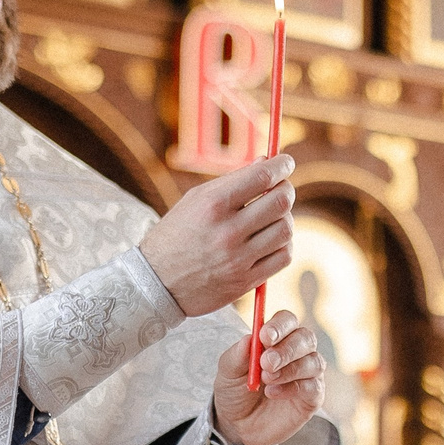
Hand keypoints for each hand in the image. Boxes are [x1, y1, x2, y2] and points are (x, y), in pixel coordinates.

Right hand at [138, 155, 294, 316]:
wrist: (157, 282)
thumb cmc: (178, 233)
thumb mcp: (196, 200)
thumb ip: (233, 181)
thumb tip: (268, 162)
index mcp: (213, 204)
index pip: (262, 177)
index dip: (282, 165)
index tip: (286, 162)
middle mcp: (227, 231)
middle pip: (281, 202)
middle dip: (287, 190)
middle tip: (282, 188)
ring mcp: (238, 259)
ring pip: (286, 230)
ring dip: (285, 219)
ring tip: (272, 218)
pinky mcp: (246, 281)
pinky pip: (283, 257)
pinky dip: (283, 244)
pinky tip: (270, 241)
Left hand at [212, 308, 323, 444]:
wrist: (238, 425)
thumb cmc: (235, 391)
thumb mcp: (228, 372)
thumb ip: (237, 355)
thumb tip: (249, 338)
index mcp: (278, 338)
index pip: (288, 320)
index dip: (280, 325)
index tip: (264, 336)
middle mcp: (298, 351)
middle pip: (306, 338)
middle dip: (286, 349)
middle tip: (266, 363)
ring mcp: (308, 374)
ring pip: (314, 362)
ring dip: (289, 369)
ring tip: (266, 380)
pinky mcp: (313, 396)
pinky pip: (313, 386)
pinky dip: (293, 388)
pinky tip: (273, 394)